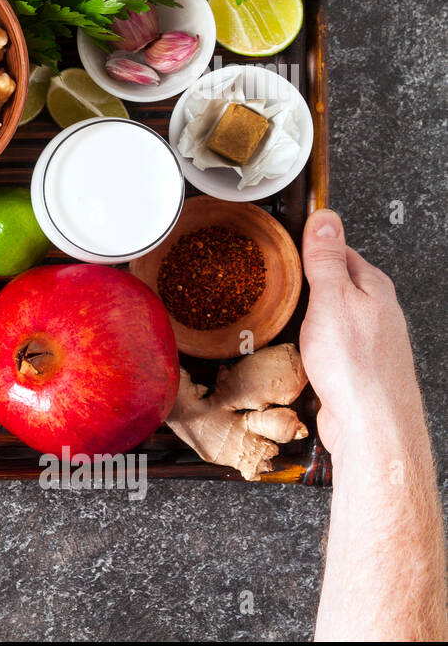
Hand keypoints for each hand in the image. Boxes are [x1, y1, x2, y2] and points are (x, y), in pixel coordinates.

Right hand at [298, 208, 423, 460]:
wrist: (370, 426)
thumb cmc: (356, 367)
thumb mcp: (332, 299)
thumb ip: (326, 259)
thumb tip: (325, 219)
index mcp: (373, 286)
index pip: (338, 250)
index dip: (309, 244)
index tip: (282, 243)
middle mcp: (375, 310)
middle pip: (331, 283)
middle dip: (301, 283)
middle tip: (271, 282)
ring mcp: (365, 340)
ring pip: (325, 316)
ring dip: (300, 316)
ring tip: (276, 318)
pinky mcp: (352, 366)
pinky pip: (323, 344)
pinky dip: (304, 342)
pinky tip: (291, 349)